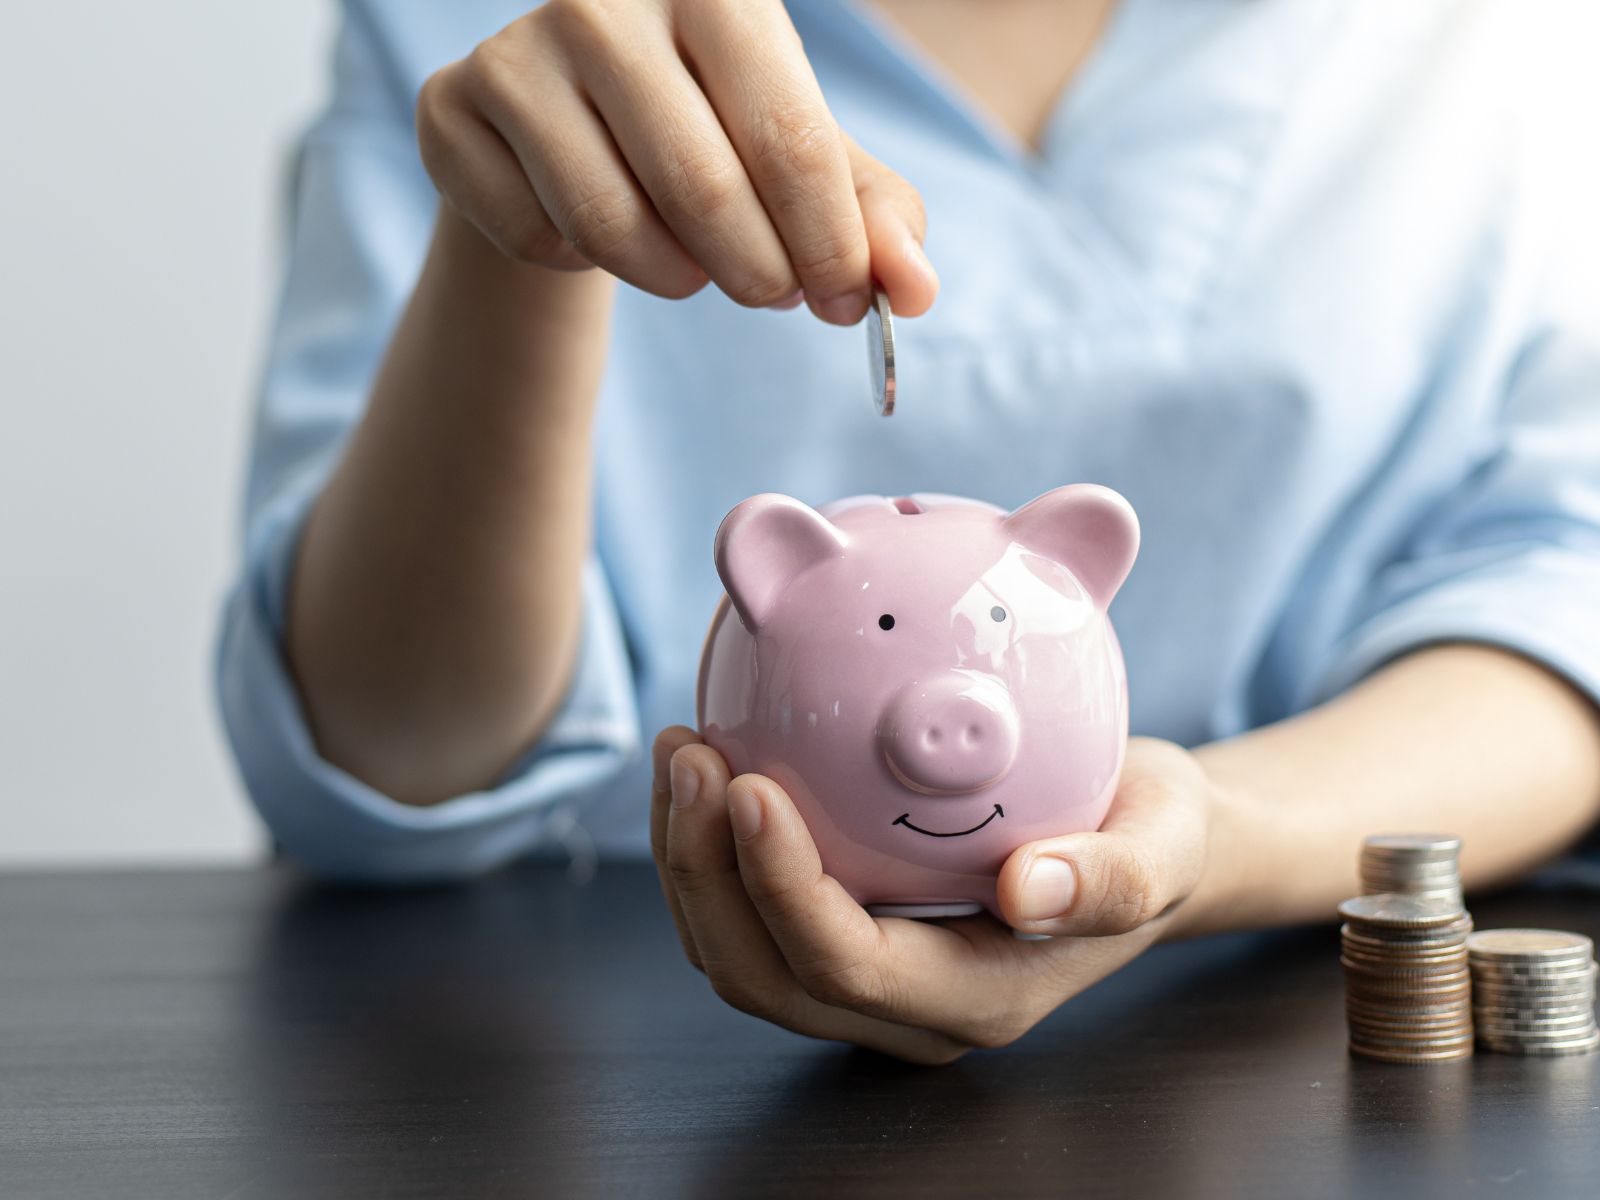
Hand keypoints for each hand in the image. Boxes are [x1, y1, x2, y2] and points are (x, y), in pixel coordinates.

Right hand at [416, 0, 938, 323]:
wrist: (574, 120)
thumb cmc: (712, 130)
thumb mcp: (802, 160)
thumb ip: (871, 217)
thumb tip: (914, 291)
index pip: (790, 141)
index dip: (831, 245)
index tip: (850, 302)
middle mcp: (603, 1)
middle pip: (703, 191)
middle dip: (757, 273)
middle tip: (773, 294)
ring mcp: (515, 52)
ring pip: (612, 226)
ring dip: (672, 276)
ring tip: (693, 262)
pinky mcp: (450, 110)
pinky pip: (535, 237)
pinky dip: (581, 264)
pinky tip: (594, 227)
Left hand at [650, 729, 1222, 1063]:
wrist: (1137, 838)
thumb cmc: (1149, 834)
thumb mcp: (1164, 842)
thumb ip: (1114, 878)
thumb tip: (1031, 891)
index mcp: (975, 999)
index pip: (846, 964)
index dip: (782, 887)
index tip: (751, 784)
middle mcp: (906, 1008)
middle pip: (764, 974)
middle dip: (705, 873)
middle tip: (691, 754)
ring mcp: (867, 981)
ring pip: (738, 953)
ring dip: (690, 859)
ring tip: (682, 747)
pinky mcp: (842, 936)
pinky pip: (748, 912)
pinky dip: (712, 846)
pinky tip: (710, 757)